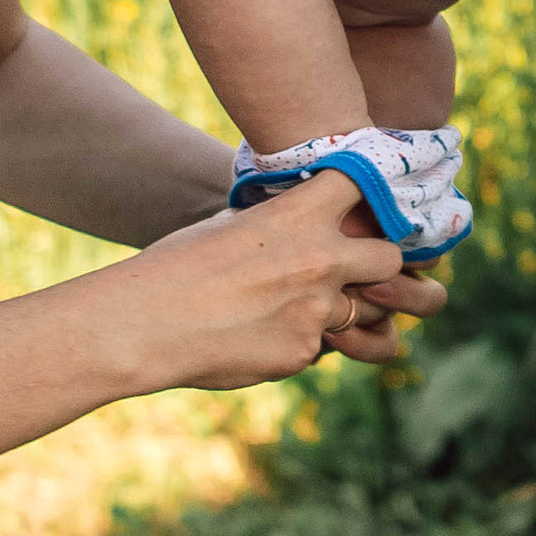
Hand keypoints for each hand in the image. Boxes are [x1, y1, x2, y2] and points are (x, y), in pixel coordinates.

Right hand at [113, 174, 442, 387]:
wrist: (144, 323)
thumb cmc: (177, 266)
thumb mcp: (233, 224)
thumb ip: (282, 224)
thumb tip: (308, 226)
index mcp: (299, 214)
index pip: (364, 183)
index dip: (368, 192)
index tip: (364, 204)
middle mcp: (319, 259)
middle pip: (390, 259)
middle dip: (383, 267)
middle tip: (361, 272)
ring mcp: (316, 311)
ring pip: (369, 313)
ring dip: (351, 312)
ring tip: (306, 308)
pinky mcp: (303, 352)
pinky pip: (321, 347)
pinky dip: (300, 343)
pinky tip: (259, 336)